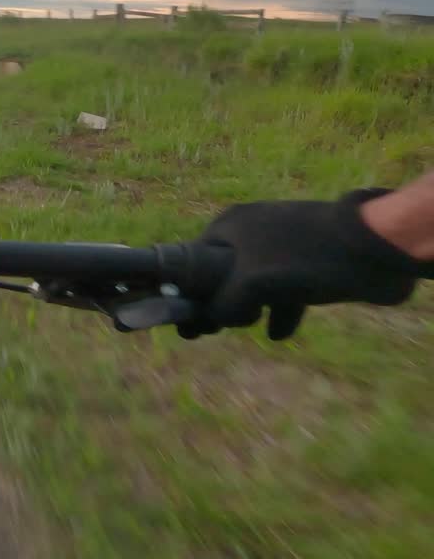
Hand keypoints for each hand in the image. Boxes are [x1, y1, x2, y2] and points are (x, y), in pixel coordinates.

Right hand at [180, 189, 432, 339]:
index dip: (188, 289)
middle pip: (223, 273)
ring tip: (246, 329)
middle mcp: (252, 233)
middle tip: (213, 329)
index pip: (194, 259)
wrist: (372, 250)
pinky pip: (283, 291)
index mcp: (231, 227)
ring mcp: (281, 248)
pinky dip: (279, 311)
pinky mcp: (307, 264)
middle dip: (220, 302)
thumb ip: (222, 303)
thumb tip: (206, 321)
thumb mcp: (250, 282)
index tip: (186, 318)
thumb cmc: (301, 258)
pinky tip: (279, 333)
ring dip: (249, 309)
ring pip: (254, 285)